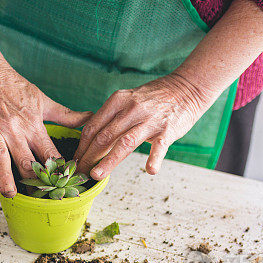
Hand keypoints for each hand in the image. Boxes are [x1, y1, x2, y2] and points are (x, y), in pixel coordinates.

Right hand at [0, 65, 90, 196]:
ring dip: (5, 176)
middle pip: (26, 160)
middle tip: (40, 197)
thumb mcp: (43, 100)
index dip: (57, 170)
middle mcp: (14, 131)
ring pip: (1, 157)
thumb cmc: (14, 87)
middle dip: (34, 179)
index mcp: (33, 126)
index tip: (64, 186)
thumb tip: (90, 117)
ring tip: (10, 193)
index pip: (49, 152)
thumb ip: (66, 115)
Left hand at [74, 73, 215, 177]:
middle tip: (79, 172)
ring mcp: (150, 120)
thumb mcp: (128, 100)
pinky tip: (150, 171)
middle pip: (103, 136)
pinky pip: (159, 146)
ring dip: (108, 161)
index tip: (75, 160)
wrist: (187, 87)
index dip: (81, 146)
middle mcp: (131, 109)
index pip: (93, 126)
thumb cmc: (154, 98)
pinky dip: (154, 158)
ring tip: (96, 175)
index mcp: (118, 101)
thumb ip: (111, 118)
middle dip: (88, 156)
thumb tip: (91, 140)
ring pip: (124, 143)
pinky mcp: (168, 130)